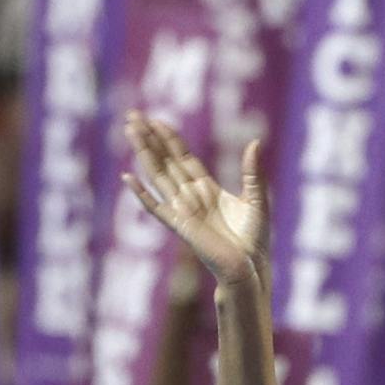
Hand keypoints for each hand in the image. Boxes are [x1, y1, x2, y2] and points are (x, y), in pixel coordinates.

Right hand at [122, 112, 269, 288]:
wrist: (250, 269)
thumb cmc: (254, 240)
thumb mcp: (257, 200)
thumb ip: (252, 172)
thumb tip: (255, 142)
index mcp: (207, 189)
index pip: (182, 158)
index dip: (169, 138)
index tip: (156, 119)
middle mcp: (190, 197)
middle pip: (165, 161)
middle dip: (149, 138)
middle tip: (132, 115)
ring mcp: (182, 210)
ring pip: (157, 176)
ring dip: (143, 153)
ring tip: (129, 131)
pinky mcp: (180, 226)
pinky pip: (156, 208)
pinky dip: (141, 194)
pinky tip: (127, 177)